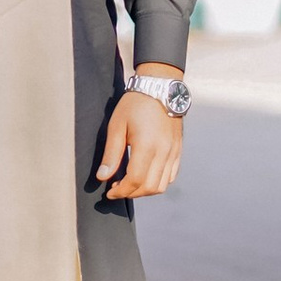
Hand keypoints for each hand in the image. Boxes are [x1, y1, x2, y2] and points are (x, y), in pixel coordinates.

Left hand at [95, 87, 182, 201]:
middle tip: (117, 188)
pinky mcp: (178, 150)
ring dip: (145, 190)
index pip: (135, 181)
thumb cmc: (136, 103)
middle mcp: (163, 152)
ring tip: (130, 184)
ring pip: (162, 186)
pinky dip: (158, 182)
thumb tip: (102, 176)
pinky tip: (146, 175)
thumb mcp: (117, 125)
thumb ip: (111, 154)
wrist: (160, 87)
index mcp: (147, 146)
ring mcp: (173, 152)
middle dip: (131, 193)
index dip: (121, 191)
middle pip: (149, 187)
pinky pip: (171, 176)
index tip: (110, 191)